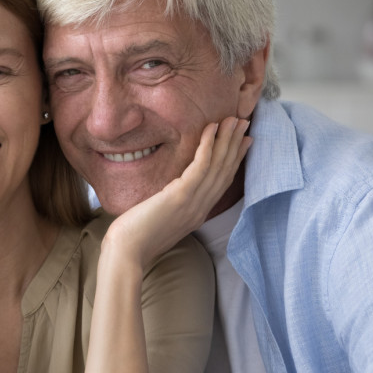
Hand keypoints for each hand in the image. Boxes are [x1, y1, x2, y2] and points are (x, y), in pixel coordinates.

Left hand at [102, 117, 250, 269]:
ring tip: (236, 119)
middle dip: (236, 145)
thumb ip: (170, 209)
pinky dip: (208, 145)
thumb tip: (167, 198)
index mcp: (196, 214)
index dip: (234, 161)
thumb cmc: (135, 240)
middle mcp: (200, 208)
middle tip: (245, 124)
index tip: (244, 143)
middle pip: (224, 171)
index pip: (221, 183)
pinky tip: (211, 128)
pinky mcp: (181, 195)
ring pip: (217, 165)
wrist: (127, 254)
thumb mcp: (159, 221)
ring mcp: (193, 202)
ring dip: (227, 139)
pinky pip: (200, 165)